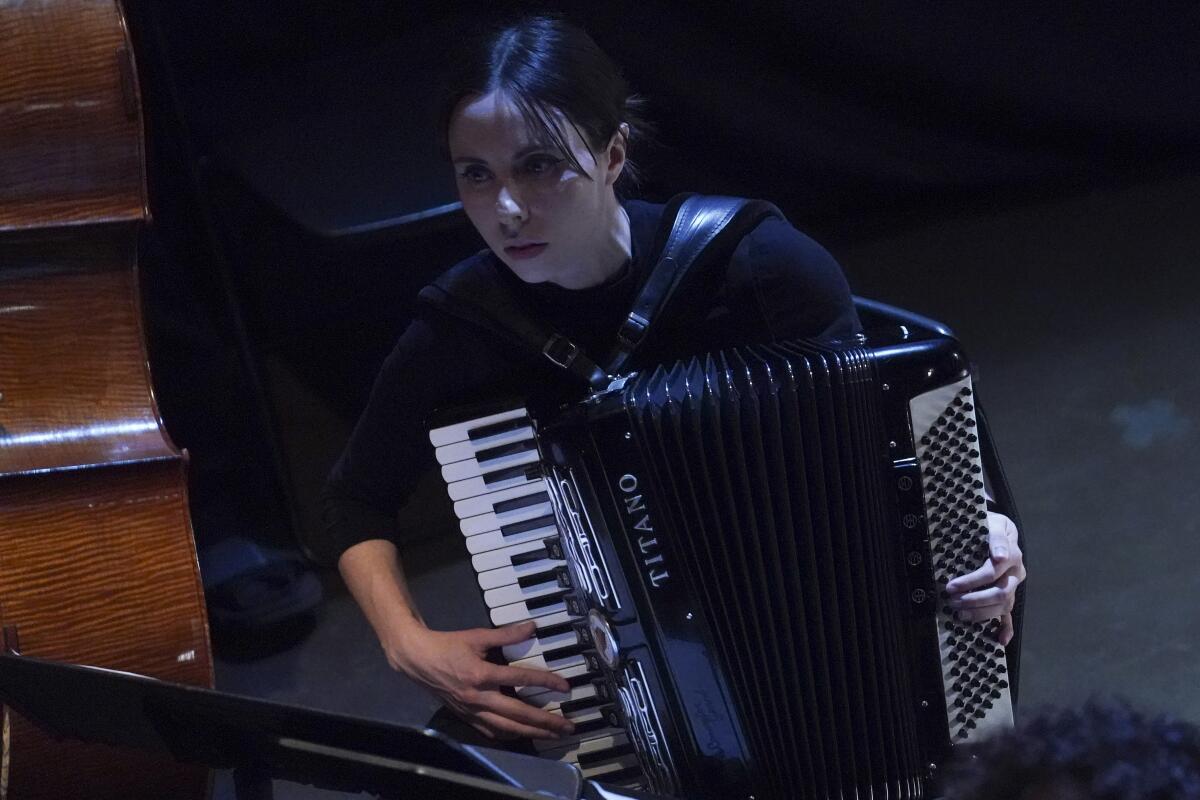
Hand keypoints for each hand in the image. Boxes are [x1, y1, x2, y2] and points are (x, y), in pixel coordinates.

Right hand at [386, 619, 575, 740]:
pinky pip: (491, 732)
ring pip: (507, 728)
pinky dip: (509, 735)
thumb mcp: (477, 636)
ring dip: (532, 732)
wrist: (417, 660)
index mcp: (483, 675)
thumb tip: (531, 627)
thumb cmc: (448, 646)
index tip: (565, 687)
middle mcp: (479, 697)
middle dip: (545, 722)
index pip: (522, 679)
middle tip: (567, 727)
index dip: (546, 682)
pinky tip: (521, 735)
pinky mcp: (466, 717)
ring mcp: (472, 711)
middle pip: (519, 714)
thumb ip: (506, 634)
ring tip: (551, 734)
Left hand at [945, 510, 1025, 645]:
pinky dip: (1006, 629)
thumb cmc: (990, 525)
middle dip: (973, 599)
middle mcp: (1015, 573)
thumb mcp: (993, 523)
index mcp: (1012, 555)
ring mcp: (1013, 586)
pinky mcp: (1009, 595)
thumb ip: (996, 536)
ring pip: (1003, 606)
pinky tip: (1000, 640)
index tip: (950, 586)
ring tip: (959, 613)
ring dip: (981, 613)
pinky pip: (1010, 615)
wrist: (998, 529)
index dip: (971, 581)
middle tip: (951, 601)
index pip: (991, 572)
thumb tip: (999, 556)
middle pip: (998, 593)